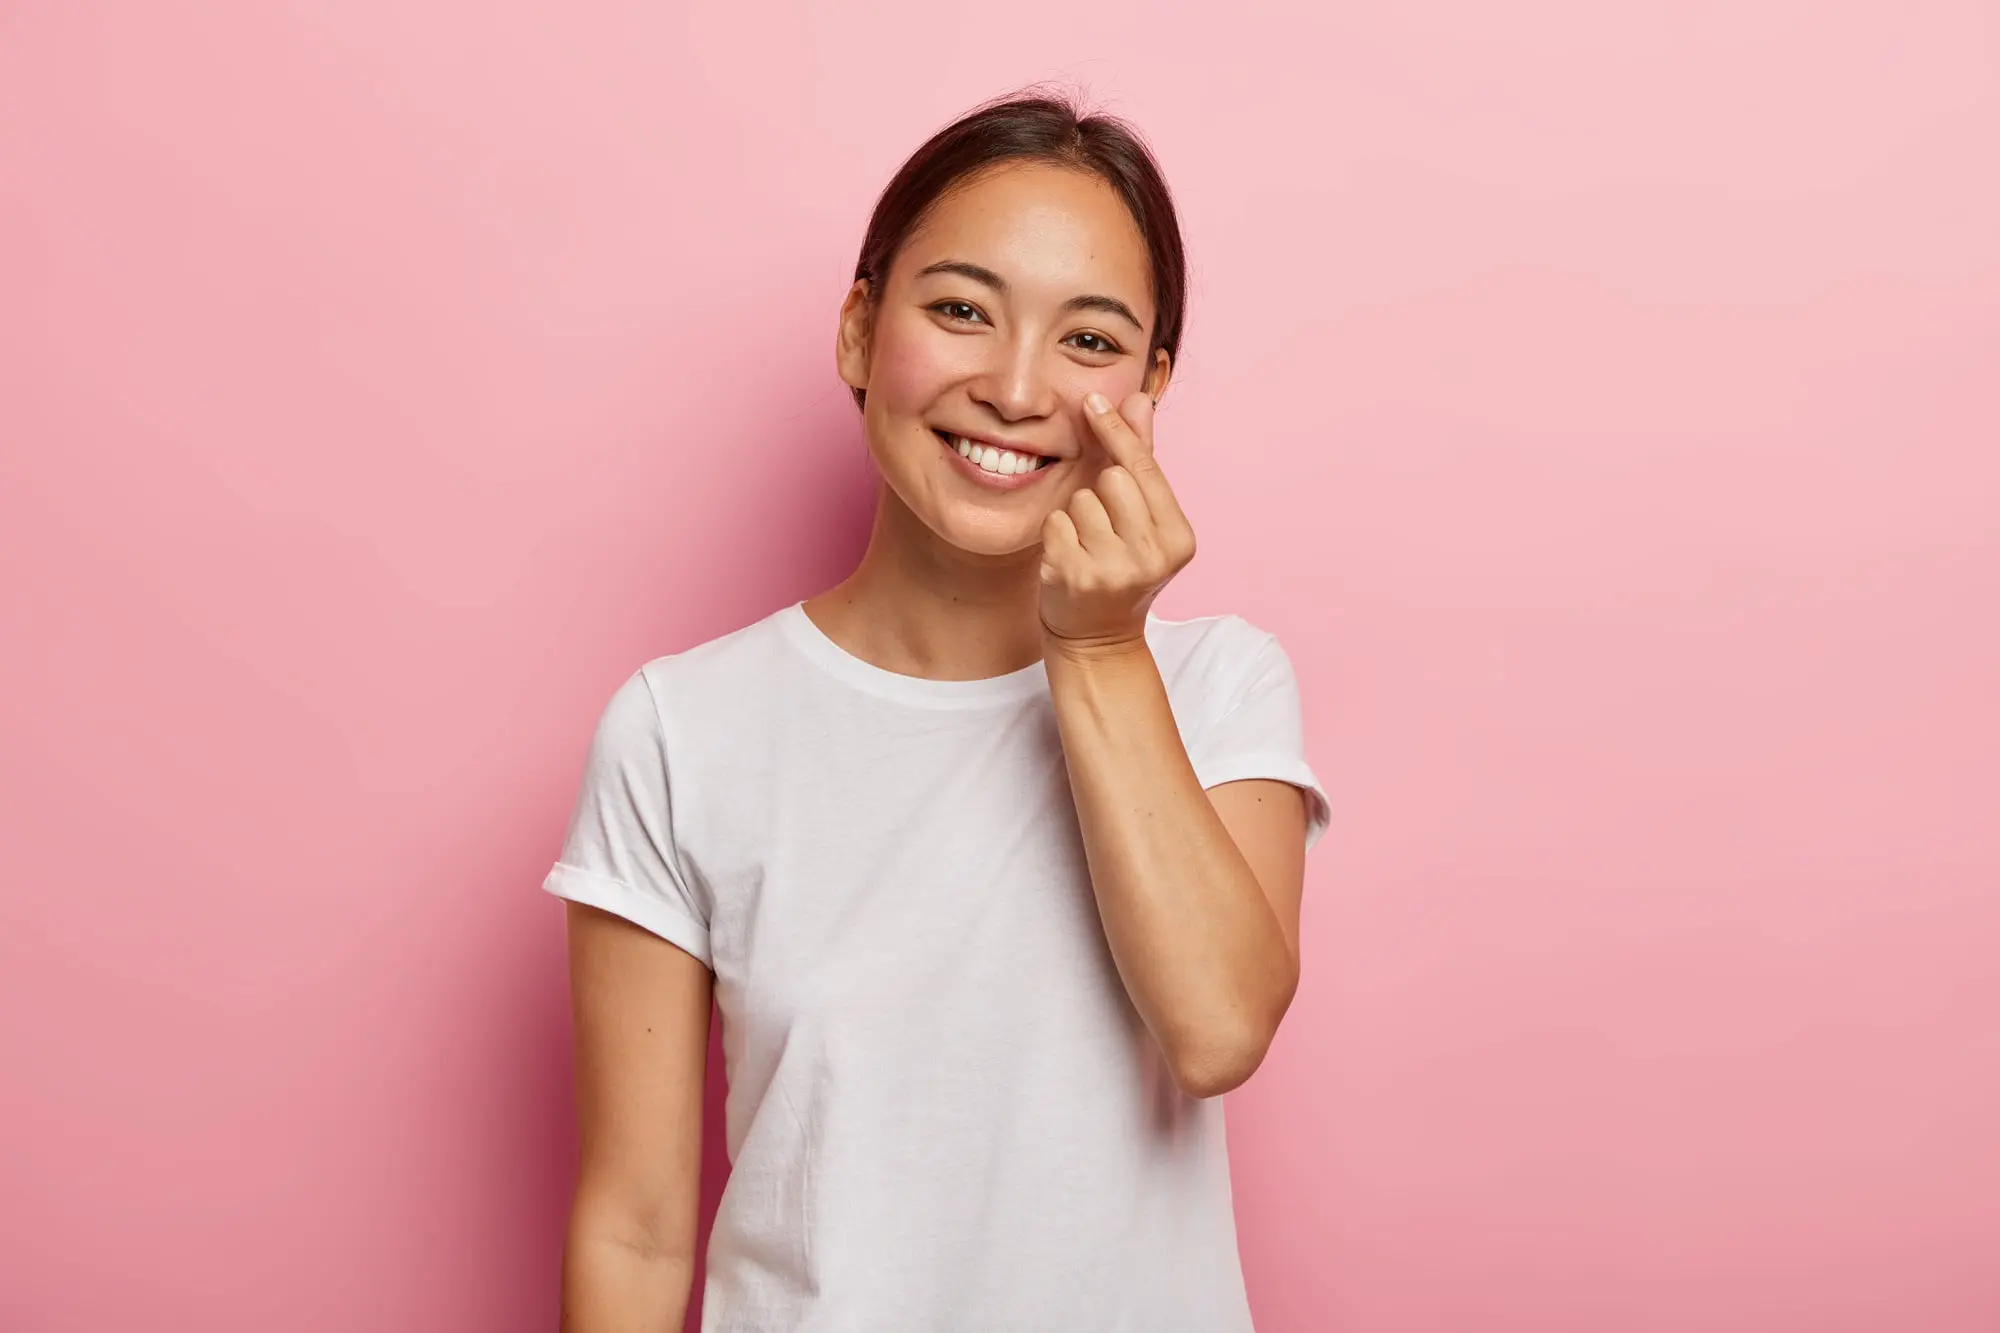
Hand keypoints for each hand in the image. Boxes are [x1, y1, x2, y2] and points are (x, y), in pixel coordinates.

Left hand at [1038, 389, 1196, 652]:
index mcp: (1178, 538)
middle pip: (1112, 480)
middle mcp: (1152, 556)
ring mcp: (1114, 570)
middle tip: (1104, 528)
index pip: (1145, 469)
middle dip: (1100, 492)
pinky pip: (1055, 523)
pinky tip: (1069, 560)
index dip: (1117, 431)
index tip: (1093, 399)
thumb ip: (1141, 459)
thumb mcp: (1143, 521)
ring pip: (1080, 500)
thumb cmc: (1120, 569)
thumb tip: (1140, 399)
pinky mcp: (1076, 578)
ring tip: (1087, 547)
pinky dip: (1056, 535)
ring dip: (1076, 516)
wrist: (1098, 640)